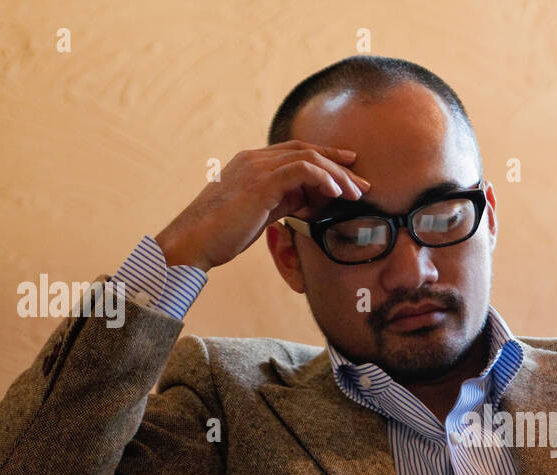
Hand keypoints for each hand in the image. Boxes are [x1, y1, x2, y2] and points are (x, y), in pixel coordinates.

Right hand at [154, 139, 371, 271]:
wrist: (193, 242)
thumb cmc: (222, 234)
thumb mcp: (259, 213)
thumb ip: (282, 201)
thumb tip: (309, 201)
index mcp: (252, 163)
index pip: (297, 152)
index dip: (326, 159)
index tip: (350, 171)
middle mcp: (255, 159)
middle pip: (307, 151)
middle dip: (339, 166)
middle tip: (363, 183)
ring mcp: (257, 167)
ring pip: (309, 159)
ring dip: (338, 176)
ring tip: (356, 194)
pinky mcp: (260, 182)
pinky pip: (301, 171)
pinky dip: (324, 179)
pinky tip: (337, 195)